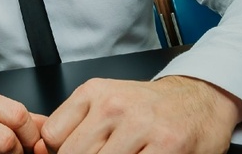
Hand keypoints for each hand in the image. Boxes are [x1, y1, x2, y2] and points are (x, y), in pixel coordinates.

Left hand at [38, 76, 241, 153]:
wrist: (200, 99)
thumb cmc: (150, 105)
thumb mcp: (106, 100)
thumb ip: (74, 123)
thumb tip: (41, 150)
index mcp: (94, 92)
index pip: (52, 137)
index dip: (58, 153)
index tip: (70, 153)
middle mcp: (115, 105)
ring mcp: (141, 127)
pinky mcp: (167, 147)